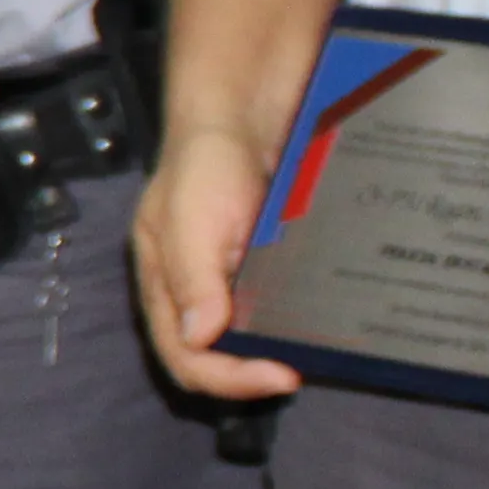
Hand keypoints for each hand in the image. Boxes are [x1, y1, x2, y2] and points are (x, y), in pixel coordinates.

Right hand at [131, 129, 298, 404]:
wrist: (246, 109)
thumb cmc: (206, 161)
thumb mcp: (190, 217)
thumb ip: (192, 277)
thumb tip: (202, 338)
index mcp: (164, 288)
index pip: (185, 358)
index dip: (228, 379)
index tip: (281, 375)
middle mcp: (195, 293)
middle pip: (214, 360)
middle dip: (253, 373)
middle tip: (301, 369)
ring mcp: (232, 282)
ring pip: (247, 341)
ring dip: (276, 352)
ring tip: (317, 352)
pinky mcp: (266, 268)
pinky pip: (277, 310)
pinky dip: (297, 324)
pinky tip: (324, 321)